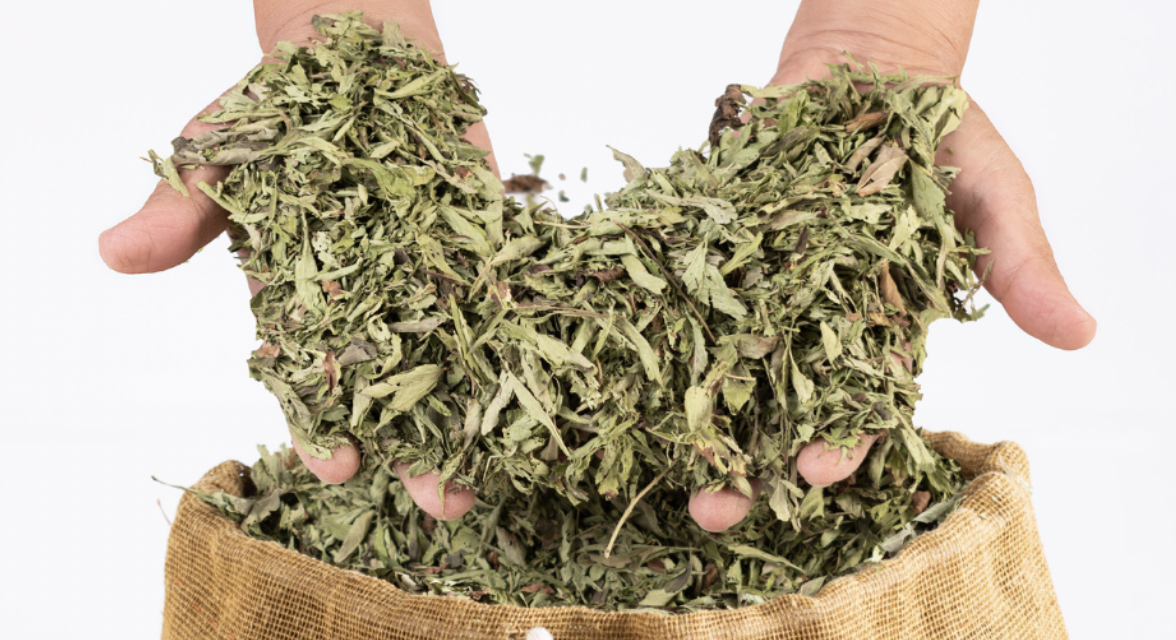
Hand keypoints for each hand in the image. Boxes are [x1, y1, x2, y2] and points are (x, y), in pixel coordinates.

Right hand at [98, 1, 493, 505]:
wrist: (356, 55)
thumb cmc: (276, 110)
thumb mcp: (222, 154)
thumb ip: (182, 209)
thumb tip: (114, 252)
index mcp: (303, 298)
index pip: (314, 378)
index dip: (325, 424)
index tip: (340, 466)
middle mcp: (372, 302)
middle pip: (396, 390)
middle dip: (416, 447)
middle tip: (438, 501)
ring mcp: (431, 278)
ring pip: (457, 362)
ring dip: (476, 418)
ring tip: (493, 476)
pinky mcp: (481, 246)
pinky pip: (505, 299)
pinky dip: (524, 341)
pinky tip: (548, 391)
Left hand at [688, 0, 1096, 531]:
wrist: (869, 69)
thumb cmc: (942, 133)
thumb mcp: (992, 192)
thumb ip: (1019, 264)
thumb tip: (1081, 333)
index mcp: (882, 325)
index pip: (861, 400)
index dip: (841, 439)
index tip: (815, 471)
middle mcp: (814, 319)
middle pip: (778, 405)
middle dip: (749, 460)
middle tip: (715, 510)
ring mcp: (761, 285)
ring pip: (722, 365)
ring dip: (692, 418)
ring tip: (661, 471)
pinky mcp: (718, 248)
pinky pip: (685, 292)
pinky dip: (655, 329)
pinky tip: (620, 374)